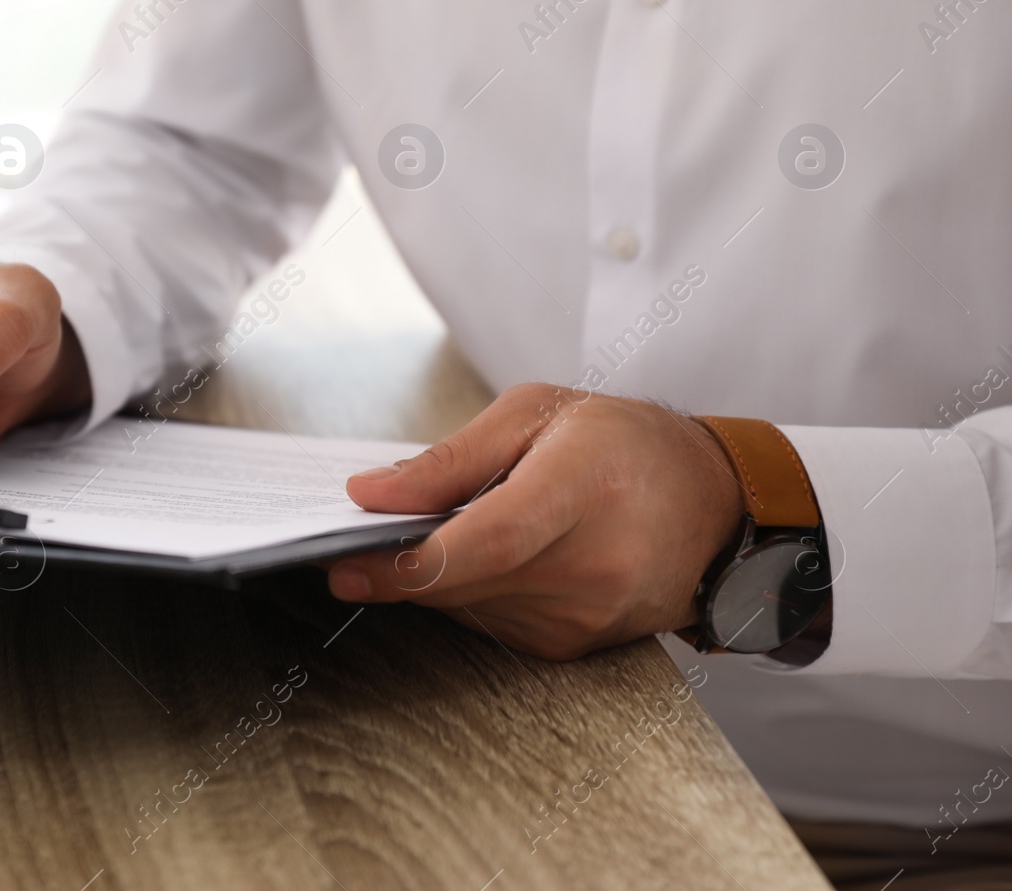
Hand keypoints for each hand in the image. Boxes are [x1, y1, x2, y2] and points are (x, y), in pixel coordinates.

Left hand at [330, 384, 743, 659]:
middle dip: (395, 570)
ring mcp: (588, 615)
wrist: (712, 503)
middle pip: (466, 582)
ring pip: (469, 607)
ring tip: (435, 535)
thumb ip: (449, 459)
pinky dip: (469, 592)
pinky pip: (491, 622)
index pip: (490, 543)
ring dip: (435, 578)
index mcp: (584, 488)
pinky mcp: (576, 645)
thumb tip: (370, 496)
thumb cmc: (623, 444)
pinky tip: (483, 558)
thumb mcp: (535, 413)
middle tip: (346, 550)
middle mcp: (594, 565)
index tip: (345, 562)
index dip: (413, 561)